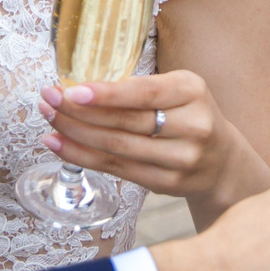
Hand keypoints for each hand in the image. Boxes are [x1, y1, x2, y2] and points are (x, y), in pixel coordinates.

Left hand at [37, 72, 269, 214]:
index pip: (144, 93)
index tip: (72, 91)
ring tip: (48, 121)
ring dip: (75, 135)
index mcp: (192, 90)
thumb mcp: (178, 89)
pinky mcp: (168, 185)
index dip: (106, 95)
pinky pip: (118, 170)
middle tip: (47, 100)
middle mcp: (193, 125)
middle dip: (80, 112)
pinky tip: (59, 145)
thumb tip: (78, 85)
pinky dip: (84, 157)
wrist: (222, 160)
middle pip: (126, 122)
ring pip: (118, 149)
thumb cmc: (189, 114)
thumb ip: (140, 88)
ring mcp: (182, 159)